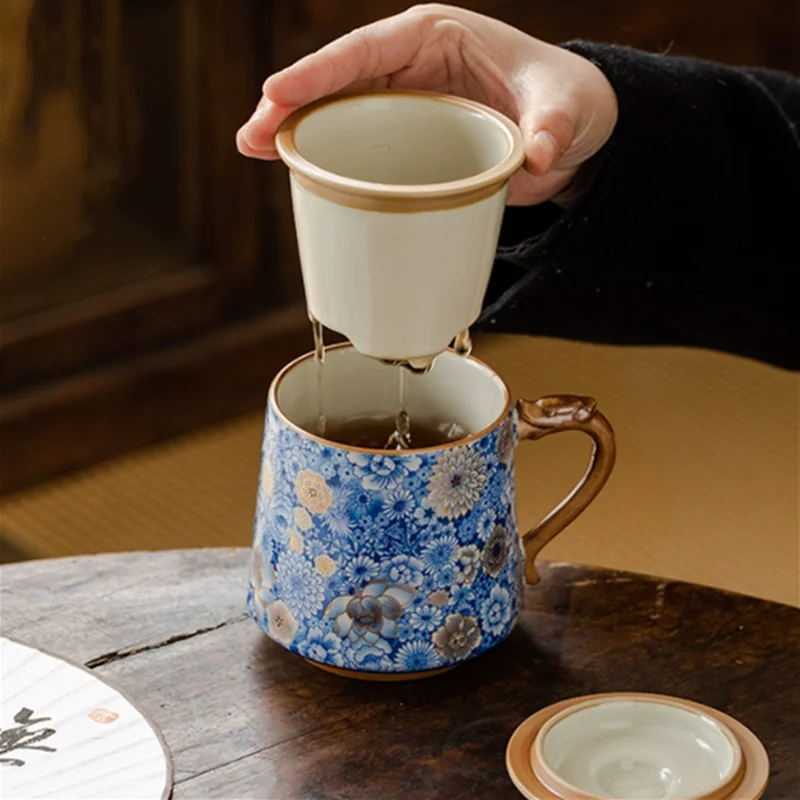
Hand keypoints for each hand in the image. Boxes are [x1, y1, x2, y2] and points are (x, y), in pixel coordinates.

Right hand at [237, 4, 617, 205]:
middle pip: (338, 82)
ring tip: (253, 150)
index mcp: (437, 37)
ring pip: (338, 113)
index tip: (278, 93)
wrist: (569, 130)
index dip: (320, 71)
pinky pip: (359, 146)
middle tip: (252, 136)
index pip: (367, 49)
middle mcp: (410, 66)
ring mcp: (403, 104)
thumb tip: (534, 158)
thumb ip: (550, 126)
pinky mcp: (406, 141)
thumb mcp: (564, 105)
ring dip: (296, 133)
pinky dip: (327, 159)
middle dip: (291, 104)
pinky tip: (296, 174)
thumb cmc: (564, 99)